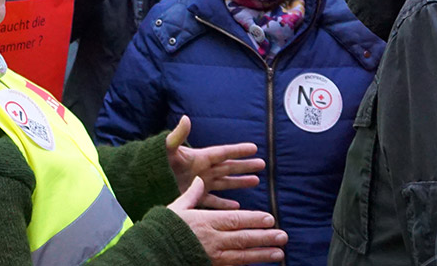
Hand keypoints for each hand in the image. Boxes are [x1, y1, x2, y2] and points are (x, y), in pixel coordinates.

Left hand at [165, 116, 264, 207]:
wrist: (142, 183)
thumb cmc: (155, 164)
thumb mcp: (167, 149)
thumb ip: (177, 136)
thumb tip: (185, 118)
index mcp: (199, 158)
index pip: (223, 153)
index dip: (238, 150)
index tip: (254, 147)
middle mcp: (201, 170)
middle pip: (228, 167)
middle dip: (244, 165)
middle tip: (262, 164)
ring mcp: (198, 184)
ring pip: (224, 183)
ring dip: (239, 182)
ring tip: (255, 180)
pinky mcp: (193, 197)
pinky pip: (213, 201)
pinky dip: (224, 204)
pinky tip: (237, 206)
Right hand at [170, 178, 286, 265]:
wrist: (153, 251)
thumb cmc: (164, 227)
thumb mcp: (177, 207)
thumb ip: (192, 195)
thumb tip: (201, 179)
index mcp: (205, 221)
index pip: (234, 219)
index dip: (253, 219)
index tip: (270, 218)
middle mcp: (211, 238)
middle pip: (243, 237)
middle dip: (264, 237)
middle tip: (283, 236)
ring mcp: (212, 255)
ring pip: (242, 254)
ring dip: (262, 254)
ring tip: (279, 253)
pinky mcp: (211, 265)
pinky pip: (233, 265)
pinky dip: (247, 263)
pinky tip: (259, 263)